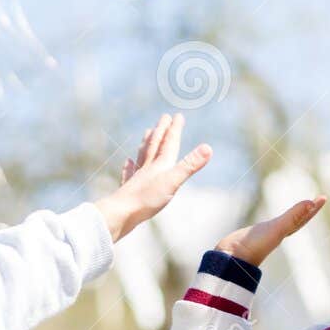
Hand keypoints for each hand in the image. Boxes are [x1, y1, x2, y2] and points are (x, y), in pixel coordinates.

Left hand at [94, 113, 211, 241]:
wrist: (120, 213)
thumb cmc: (147, 198)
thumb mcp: (173, 181)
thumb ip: (190, 165)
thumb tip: (208, 147)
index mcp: (160, 165)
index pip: (169, 143)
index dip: (174, 129)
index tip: (178, 116)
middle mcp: (147, 168)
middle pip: (155, 145)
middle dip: (161, 130)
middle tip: (163, 117)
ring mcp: (136, 178)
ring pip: (142, 156)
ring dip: (146, 143)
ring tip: (147, 133)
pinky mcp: (128, 190)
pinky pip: (129, 174)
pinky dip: (129, 166)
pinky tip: (128, 162)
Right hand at [215, 196, 326, 266]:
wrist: (231, 258)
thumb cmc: (255, 245)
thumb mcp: (277, 228)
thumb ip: (293, 216)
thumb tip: (311, 203)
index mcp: (284, 232)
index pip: (303, 218)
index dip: (313, 207)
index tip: (323, 197)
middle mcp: (278, 234)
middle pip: (297, 220)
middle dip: (306, 210)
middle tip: (316, 201)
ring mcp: (266, 235)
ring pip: (284, 224)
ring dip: (293, 216)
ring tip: (297, 210)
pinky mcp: (254, 236)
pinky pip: (270, 226)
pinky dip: (275, 222)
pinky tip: (272, 223)